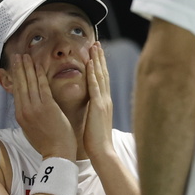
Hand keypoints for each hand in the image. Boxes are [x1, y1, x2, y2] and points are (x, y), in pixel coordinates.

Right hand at [11, 54, 75, 160]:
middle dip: (18, 68)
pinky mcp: (47, 107)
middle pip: (20, 84)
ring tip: (26, 56)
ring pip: (30, 83)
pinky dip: (39, 75)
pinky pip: (42, 87)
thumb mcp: (31, 128)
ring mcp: (35, 108)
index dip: (15, 77)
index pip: (16, 91)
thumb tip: (24, 106)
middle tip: (17, 55)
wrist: (58, 153)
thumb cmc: (47, 142)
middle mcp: (25, 110)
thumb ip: (27, 115)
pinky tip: (38, 65)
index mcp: (20, 115)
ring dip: (27, 67)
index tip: (14, 66)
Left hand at [83, 43, 113, 160]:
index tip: (96, 54)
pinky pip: (95, 87)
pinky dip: (93, 74)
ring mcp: (103, 102)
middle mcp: (106, 99)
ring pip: (101, 76)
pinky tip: (90, 63)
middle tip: (97, 43)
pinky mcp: (98, 107)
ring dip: (98, 60)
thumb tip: (89, 106)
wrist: (103, 152)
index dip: (100, 66)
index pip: (102, 80)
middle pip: (103, 74)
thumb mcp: (94, 121)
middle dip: (100, 58)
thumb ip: (93, 111)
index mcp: (104, 103)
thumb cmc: (96, 140)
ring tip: (95, 46)